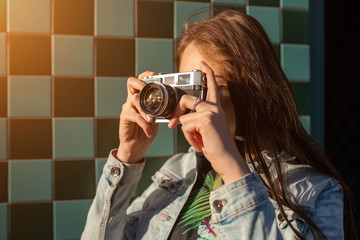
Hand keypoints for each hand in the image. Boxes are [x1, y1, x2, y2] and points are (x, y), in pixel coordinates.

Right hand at [117, 71, 158, 163]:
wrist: (136, 147)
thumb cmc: (146, 131)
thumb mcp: (156, 118)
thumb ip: (160, 110)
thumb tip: (175, 104)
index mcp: (139, 98)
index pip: (138, 81)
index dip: (144, 76)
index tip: (154, 75)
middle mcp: (131, 101)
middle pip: (131, 83)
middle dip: (141, 84)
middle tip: (149, 92)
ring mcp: (127, 108)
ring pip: (135, 100)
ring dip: (146, 109)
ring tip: (152, 119)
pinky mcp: (124, 118)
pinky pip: (135, 116)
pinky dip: (144, 124)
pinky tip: (149, 131)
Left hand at [168, 62, 249, 183]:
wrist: (227, 160)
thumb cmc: (217, 148)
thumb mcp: (206, 130)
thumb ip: (197, 120)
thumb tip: (180, 119)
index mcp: (216, 109)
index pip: (212, 86)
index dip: (207, 73)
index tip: (202, 63)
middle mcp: (215, 107)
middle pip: (186, 99)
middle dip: (176, 113)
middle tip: (171, 125)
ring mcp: (211, 112)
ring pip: (184, 117)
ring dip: (187, 133)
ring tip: (198, 142)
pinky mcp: (206, 120)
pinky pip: (185, 126)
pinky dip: (189, 138)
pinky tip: (200, 144)